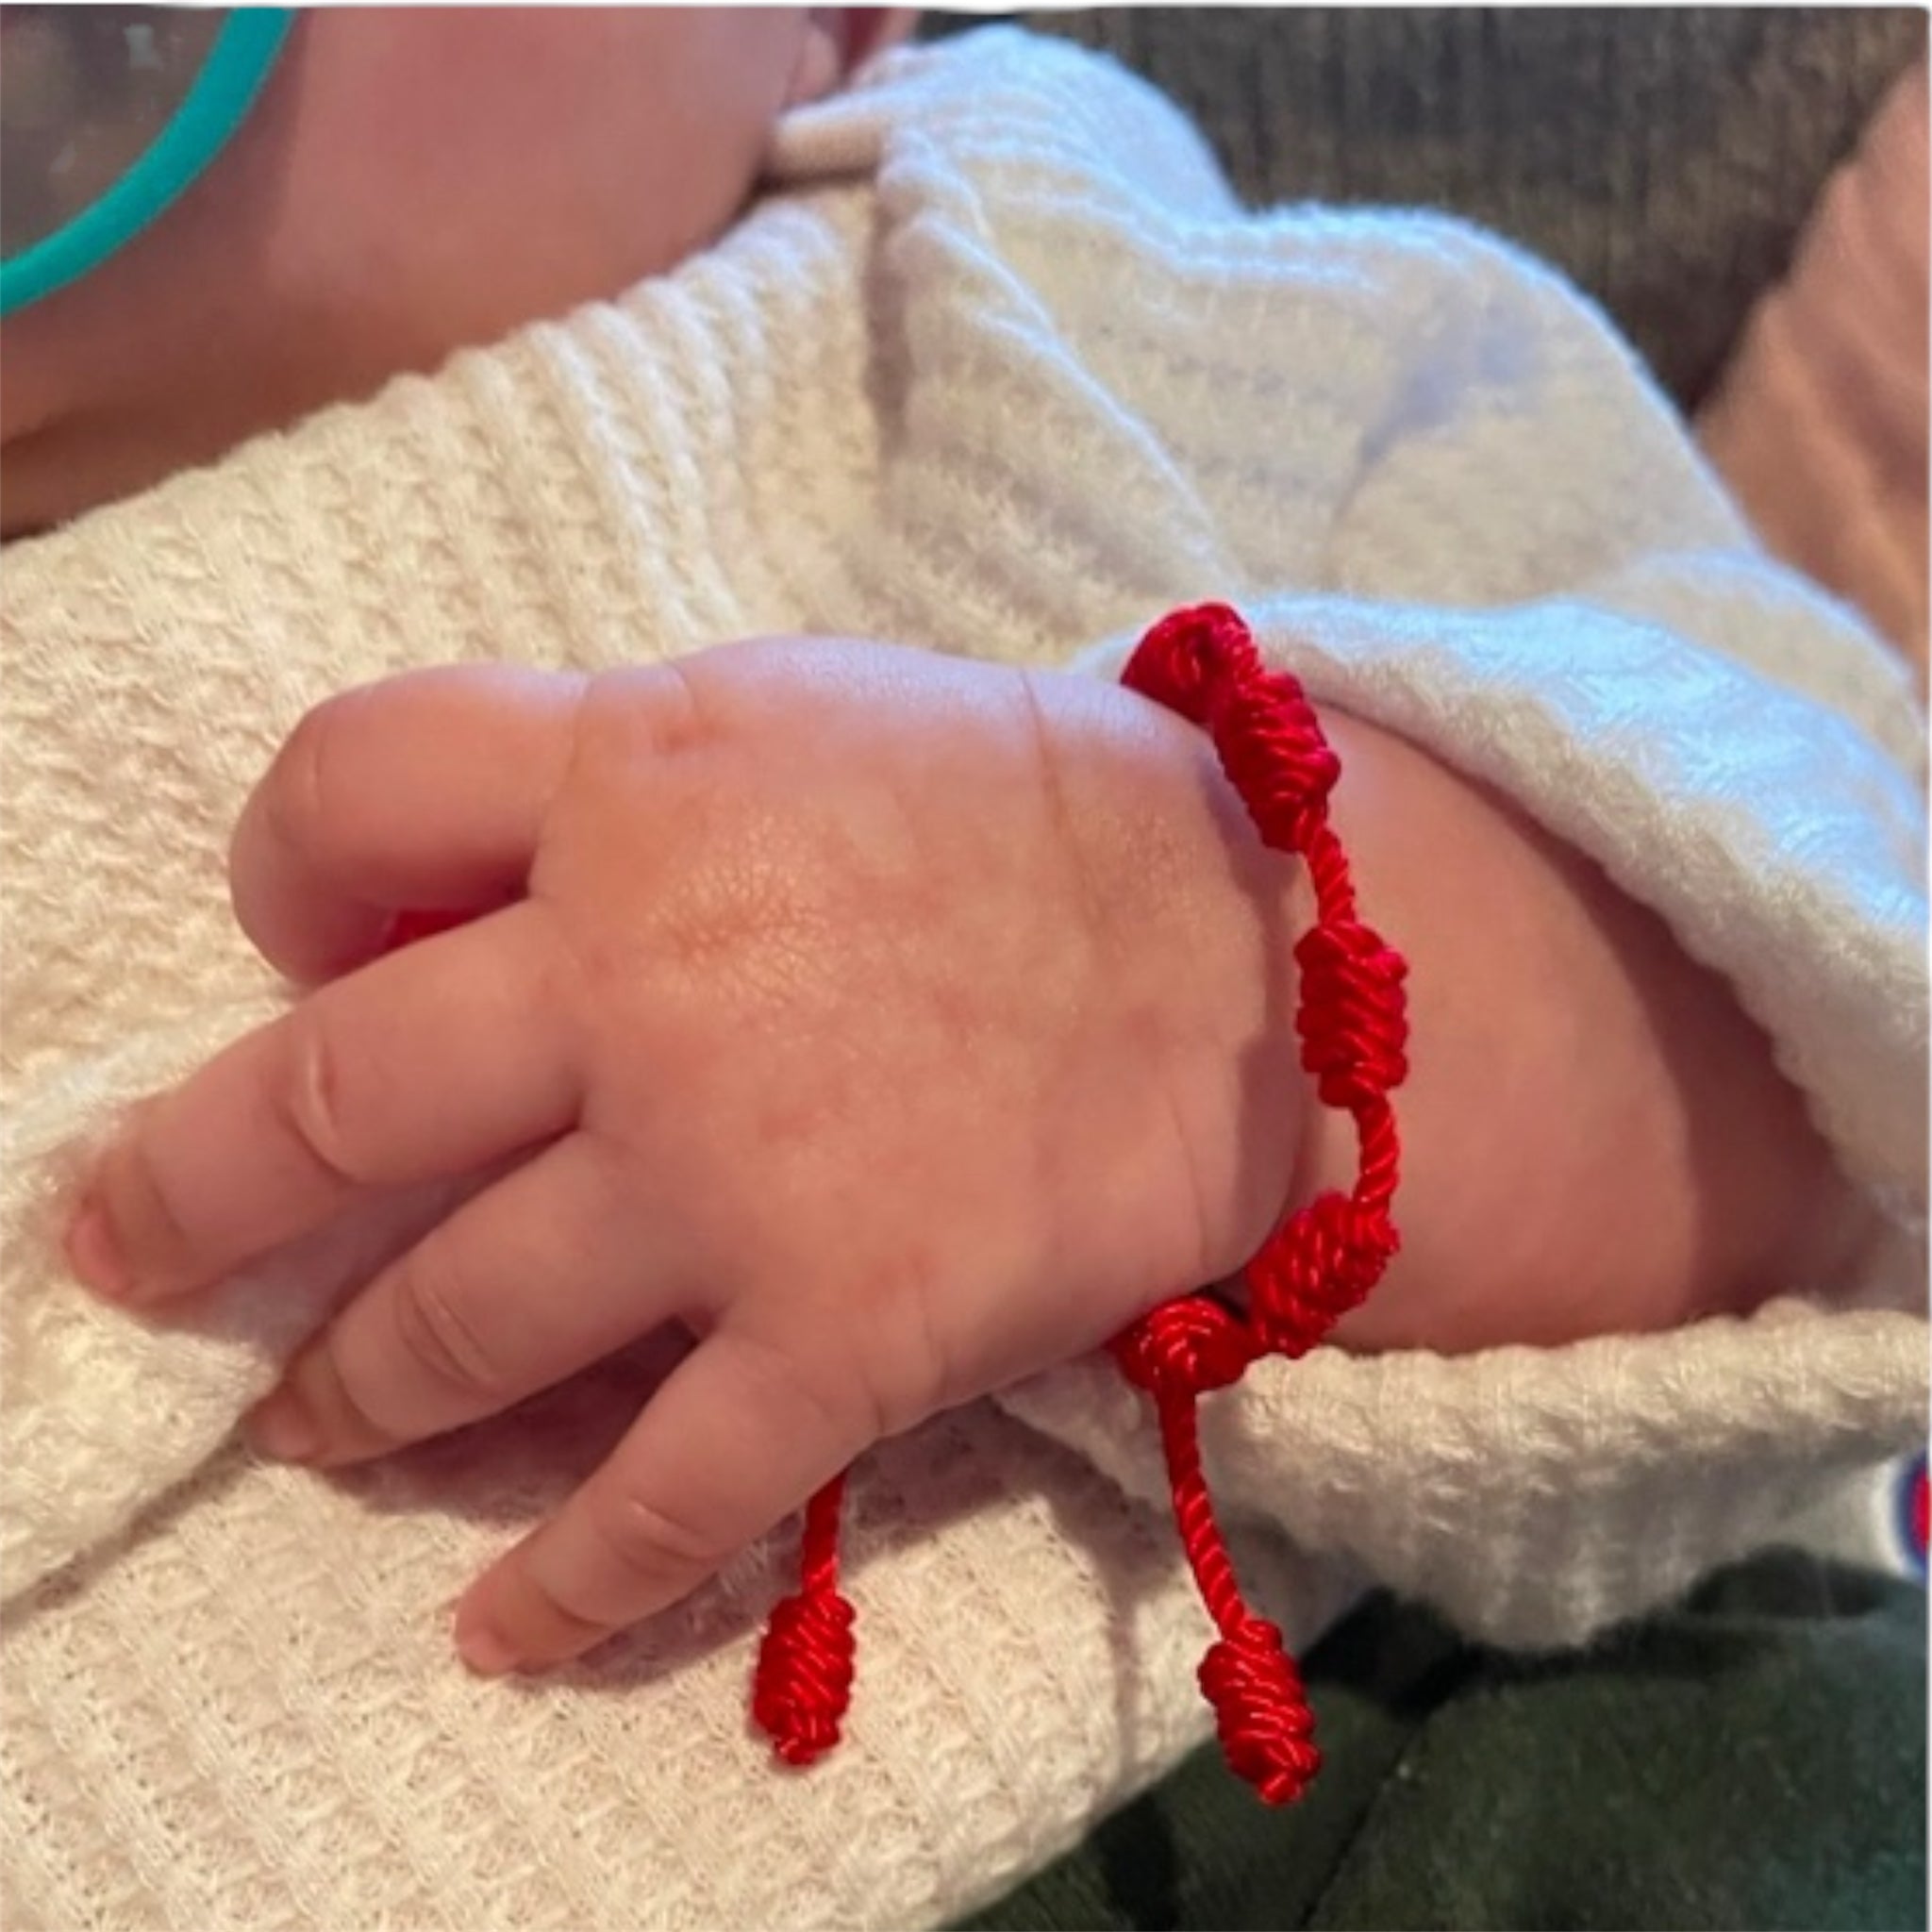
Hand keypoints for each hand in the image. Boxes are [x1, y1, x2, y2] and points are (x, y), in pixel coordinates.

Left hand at [64, 638, 1310, 1673]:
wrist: (1255, 955)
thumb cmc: (1013, 813)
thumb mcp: (788, 717)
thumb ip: (597, 785)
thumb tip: (432, 914)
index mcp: (633, 777)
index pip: (343, 789)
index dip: (284, 876)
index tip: (303, 953)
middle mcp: (644, 978)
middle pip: (327, 1101)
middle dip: (193, 1194)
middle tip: (132, 1246)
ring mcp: (736, 1172)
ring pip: (452, 1324)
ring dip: (353, 1392)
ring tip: (318, 1421)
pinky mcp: (843, 1333)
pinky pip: (656, 1500)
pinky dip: (560, 1587)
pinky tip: (497, 1628)